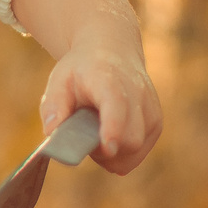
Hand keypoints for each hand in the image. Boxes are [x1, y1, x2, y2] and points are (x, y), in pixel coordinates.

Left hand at [38, 23, 162, 174]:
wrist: (113, 53)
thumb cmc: (81, 71)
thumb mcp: (59, 80)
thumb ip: (53, 107)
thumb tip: (51, 133)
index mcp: (108, 80)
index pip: (116, 105)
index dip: (113, 128)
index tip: (108, 147)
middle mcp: (137, 93)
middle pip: (131, 138)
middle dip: (104, 151)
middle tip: (83, 138)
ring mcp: (151, 109)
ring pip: (136, 150)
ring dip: (112, 155)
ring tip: (95, 133)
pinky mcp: (156, 123)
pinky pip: (139, 153)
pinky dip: (121, 155)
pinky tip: (108, 137)